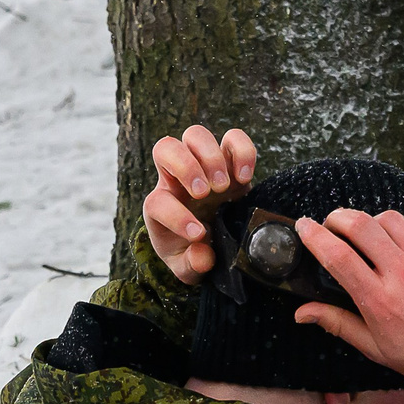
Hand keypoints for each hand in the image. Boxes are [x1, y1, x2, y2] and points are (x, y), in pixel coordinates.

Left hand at [141, 125, 257, 284]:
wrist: (212, 239)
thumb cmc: (194, 252)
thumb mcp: (187, 268)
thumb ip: (192, 265)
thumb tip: (202, 255)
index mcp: (160, 207)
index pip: (157, 202)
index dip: (176, 216)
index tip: (199, 234)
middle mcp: (177, 179)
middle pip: (166, 147)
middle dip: (186, 167)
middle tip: (205, 194)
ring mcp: (203, 165)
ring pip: (196, 135)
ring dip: (210, 157)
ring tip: (224, 187)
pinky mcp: (230, 161)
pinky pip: (233, 138)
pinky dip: (241, 151)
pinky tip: (245, 177)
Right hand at [291, 209, 403, 399]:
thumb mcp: (378, 349)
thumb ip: (338, 324)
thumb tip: (301, 312)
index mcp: (380, 301)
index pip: (337, 256)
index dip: (314, 235)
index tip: (303, 226)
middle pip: (360, 225)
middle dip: (338, 217)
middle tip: (332, 224)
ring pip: (390, 219)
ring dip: (372, 221)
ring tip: (369, 236)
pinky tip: (403, 243)